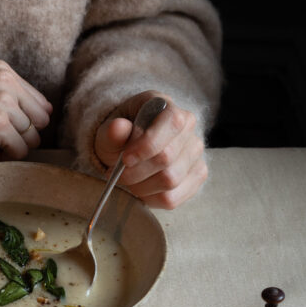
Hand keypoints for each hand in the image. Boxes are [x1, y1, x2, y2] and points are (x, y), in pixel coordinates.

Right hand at [0, 59, 51, 159]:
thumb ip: (14, 96)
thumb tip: (50, 110)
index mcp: (1, 70)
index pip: (40, 104)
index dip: (22, 122)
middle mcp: (3, 81)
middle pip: (39, 122)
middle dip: (20, 135)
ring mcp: (0, 101)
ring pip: (32, 138)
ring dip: (11, 147)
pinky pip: (21, 151)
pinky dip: (5, 158)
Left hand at [94, 91, 206, 208]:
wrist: (127, 149)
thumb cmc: (119, 136)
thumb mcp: (108, 131)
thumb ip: (112, 131)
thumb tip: (118, 127)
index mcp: (167, 107)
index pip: (172, 123)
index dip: (147, 145)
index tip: (125, 159)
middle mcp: (188, 127)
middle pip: (166, 158)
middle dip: (135, 171)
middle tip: (118, 173)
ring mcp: (195, 152)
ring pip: (170, 181)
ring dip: (140, 187)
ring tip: (128, 181)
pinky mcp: (197, 175)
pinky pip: (173, 198)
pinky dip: (150, 199)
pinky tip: (141, 189)